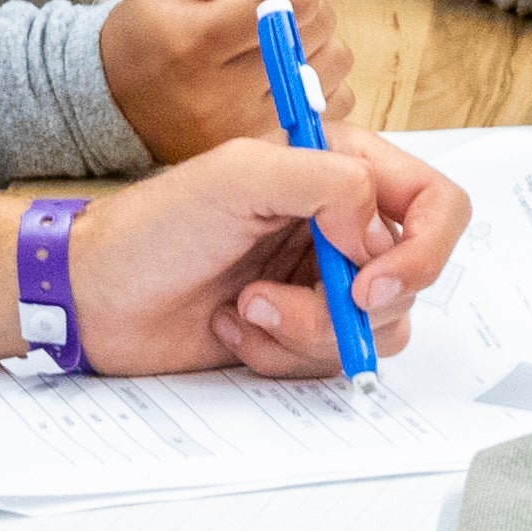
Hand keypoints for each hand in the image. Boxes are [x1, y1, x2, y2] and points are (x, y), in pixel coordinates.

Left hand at [67, 127, 463, 376]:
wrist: (95, 296)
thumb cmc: (155, 226)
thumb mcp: (239, 175)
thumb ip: (328, 183)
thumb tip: (379, 239)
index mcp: (341, 169)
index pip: (435, 203)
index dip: (424, 249)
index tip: (373, 281)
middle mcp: (341, 226)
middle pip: (410, 279)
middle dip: (351, 304)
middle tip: (287, 301)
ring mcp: (322, 283)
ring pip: (375, 330)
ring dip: (306, 329)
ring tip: (243, 307)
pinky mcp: (298, 332)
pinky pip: (330, 361)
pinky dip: (280, 352)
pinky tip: (231, 327)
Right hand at [96, 0, 344, 160]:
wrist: (115, 106)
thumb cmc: (144, 33)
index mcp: (199, 43)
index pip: (292, 2)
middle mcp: (227, 93)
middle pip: (316, 29)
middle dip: (304, 1)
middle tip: (271, 1)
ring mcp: (251, 127)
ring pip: (334, 64)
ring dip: (316, 39)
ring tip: (277, 36)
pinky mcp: (266, 146)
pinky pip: (335, 103)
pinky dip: (320, 78)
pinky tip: (285, 68)